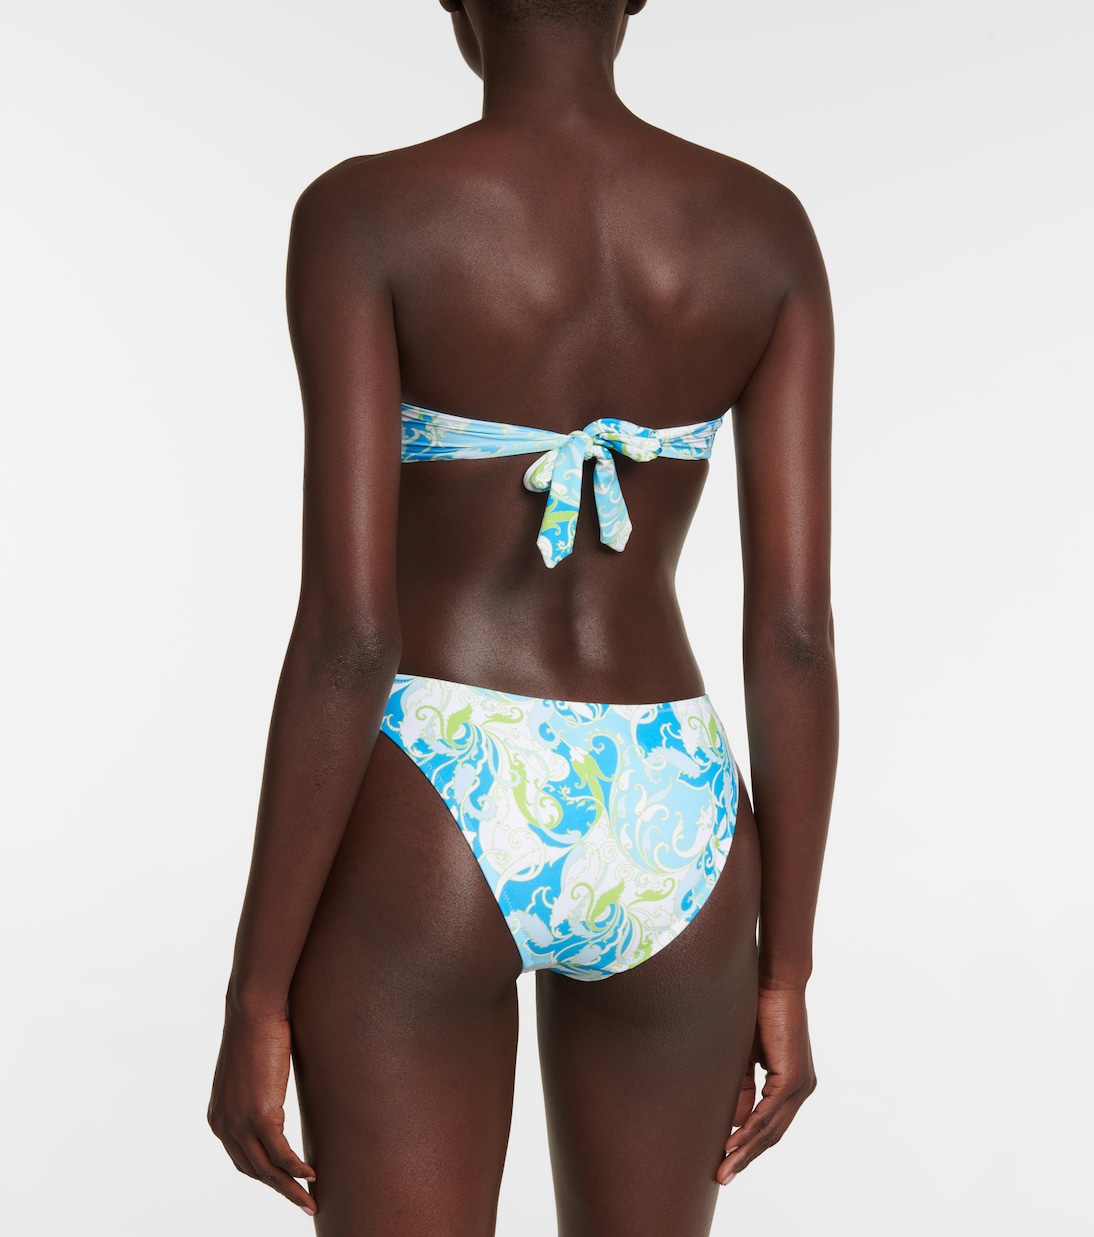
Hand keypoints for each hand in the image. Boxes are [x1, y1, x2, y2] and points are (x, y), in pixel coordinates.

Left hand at [207, 1006, 316, 1215]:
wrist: (252, 1012)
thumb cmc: (255, 1032)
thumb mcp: (250, 1071)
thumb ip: (256, 1091)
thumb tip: (272, 1090)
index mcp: (219, 1118)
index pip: (242, 1160)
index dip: (265, 1175)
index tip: (285, 1181)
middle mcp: (224, 1127)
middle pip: (254, 1172)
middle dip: (279, 1190)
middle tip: (301, 1202)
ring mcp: (241, 1123)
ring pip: (268, 1170)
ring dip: (291, 1189)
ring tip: (310, 1199)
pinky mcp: (261, 1116)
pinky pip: (282, 1155)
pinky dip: (297, 1169)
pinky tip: (311, 1174)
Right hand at [716, 985, 816, 1183]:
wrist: (773, 982)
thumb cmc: (759, 1011)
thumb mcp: (747, 1056)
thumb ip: (743, 1086)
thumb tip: (734, 1120)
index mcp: (792, 1084)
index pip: (769, 1124)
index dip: (748, 1145)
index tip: (726, 1161)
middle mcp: (801, 1089)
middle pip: (771, 1134)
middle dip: (745, 1157)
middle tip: (722, 1176)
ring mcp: (800, 1085)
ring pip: (770, 1129)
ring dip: (745, 1151)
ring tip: (724, 1169)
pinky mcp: (793, 1079)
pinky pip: (769, 1114)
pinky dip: (750, 1132)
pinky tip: (732, 1144)